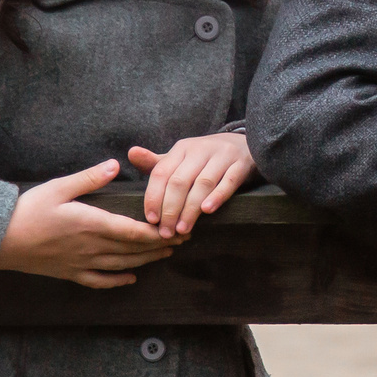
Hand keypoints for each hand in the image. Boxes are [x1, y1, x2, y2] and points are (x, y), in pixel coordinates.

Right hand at [0, 159, 172, 288]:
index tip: (178, 229)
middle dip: (160, 245)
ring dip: (146, 261)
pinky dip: (119, 281)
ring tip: (166, 254)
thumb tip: (115, 165)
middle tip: (183, 240)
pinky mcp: (70, 273)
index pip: (134, 232)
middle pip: (134, 250)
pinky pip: (100, 281)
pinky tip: (131, 278)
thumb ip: (89, 178)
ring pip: (122, 265)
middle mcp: (91, 247)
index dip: (159, 233)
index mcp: (91, 224)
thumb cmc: (26, 210)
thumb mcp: (58, 187)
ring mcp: (81, 263)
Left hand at [128, 133, 256, 238]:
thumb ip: (157, 163)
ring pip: (202, 184)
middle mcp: (200, 149)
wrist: (245, 144)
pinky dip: (217, 196)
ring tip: (183, 229)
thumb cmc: (206, 158)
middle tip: (166, 232)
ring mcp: (222, 155)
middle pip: (180, 181)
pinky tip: (207, 211)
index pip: (161, 173)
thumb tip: (131, 153)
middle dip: (170, 209)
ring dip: (190, 209)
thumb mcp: (182, 157)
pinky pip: (229, 181)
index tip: (151, 220)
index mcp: (181, 148)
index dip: (154, 197)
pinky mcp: (241, 164)